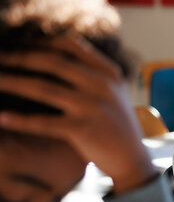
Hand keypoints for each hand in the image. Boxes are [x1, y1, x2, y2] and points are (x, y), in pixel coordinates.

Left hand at [0, 35, 154, 193]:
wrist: (133, 160)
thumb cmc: (118, 127)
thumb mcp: (115, 94)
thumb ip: (95, 74)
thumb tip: (62, 56)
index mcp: (109, 72)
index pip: (71, 46)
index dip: (41, 42)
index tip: (19, 44)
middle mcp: (102, 85)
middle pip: (52, 62)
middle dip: (19, 57)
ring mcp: (92, 107)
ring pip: (42, 88)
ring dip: (11, 82)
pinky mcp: (82, 129)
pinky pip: (42, 122)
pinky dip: (18, 119)